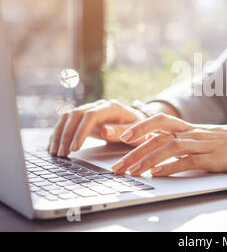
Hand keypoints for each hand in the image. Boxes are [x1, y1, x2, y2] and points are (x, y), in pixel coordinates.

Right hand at [47, 100, 178, 156]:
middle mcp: (99, 106)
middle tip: (62, 154)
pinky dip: (59, 134)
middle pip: (75, 114)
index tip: (75, 148)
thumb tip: (104, 130)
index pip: (91, 115)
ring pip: (68, 117)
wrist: (140, 122)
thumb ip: (122, 131)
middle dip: (66, 134)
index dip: (81, 131)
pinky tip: (53, 147)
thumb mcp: (137, 132)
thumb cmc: (140, 129)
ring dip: (59, 134)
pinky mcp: (84, 118)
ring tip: (55, 153)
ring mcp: (90, 110)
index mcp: (112, 108)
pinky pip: (67, 122)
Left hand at [111, 113, 226, 176]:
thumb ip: (181, 142)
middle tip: (118, 165)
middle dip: (135, 148)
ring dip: (147, 159)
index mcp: (189, 128)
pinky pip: (188, 161)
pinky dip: (170, 167)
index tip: (122, 137)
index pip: (160, 121)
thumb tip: (157, 148)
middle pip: (159, 134)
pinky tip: (157, 174)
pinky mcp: (212, 158)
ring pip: (169, 146)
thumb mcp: (201, 139)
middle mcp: (193, 133)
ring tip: (132, 172)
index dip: (140, 126)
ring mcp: (202, 144)